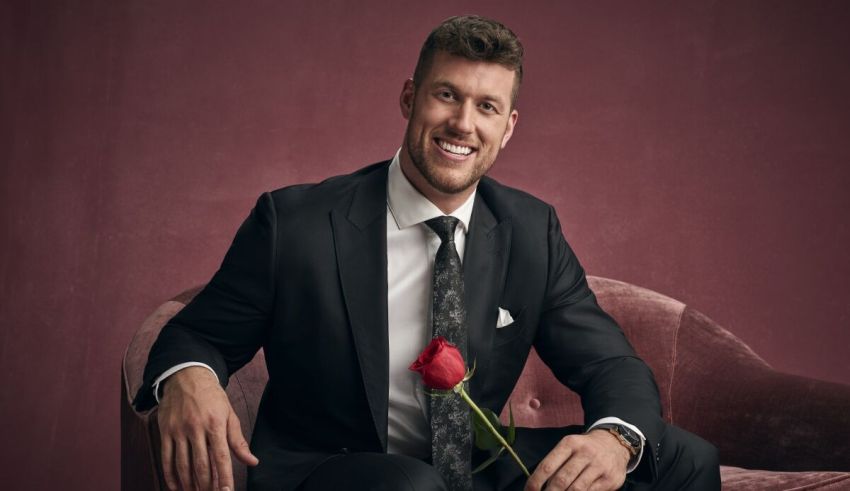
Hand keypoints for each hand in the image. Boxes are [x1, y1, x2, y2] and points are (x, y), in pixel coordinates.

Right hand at [157, 366, 258, 490]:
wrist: (187, 376)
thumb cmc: (212, 397)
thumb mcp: (229, 414)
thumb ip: (238, 441)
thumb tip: (252, 461)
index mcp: (215, 424)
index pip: (221, 457)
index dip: (224, 477)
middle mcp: (196, 428)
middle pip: (201, 464)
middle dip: (207, 485)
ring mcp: (179, 430)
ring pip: (183, 464)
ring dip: (189, 484)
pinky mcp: (165, 431)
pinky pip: (166, 458)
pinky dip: (170, 475)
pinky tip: (176, 487)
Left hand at [524, 429, 629, 490]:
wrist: (615, 443)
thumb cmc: (585, 448)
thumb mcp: (570, 446)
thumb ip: (555, 462)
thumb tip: (537, 483)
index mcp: (570, 443)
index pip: (547, 465)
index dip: (535, 481)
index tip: (529, 490)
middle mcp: (585, 453)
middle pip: (561, 480)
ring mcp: (598, 467)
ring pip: (576, 489)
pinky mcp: (609, 479)